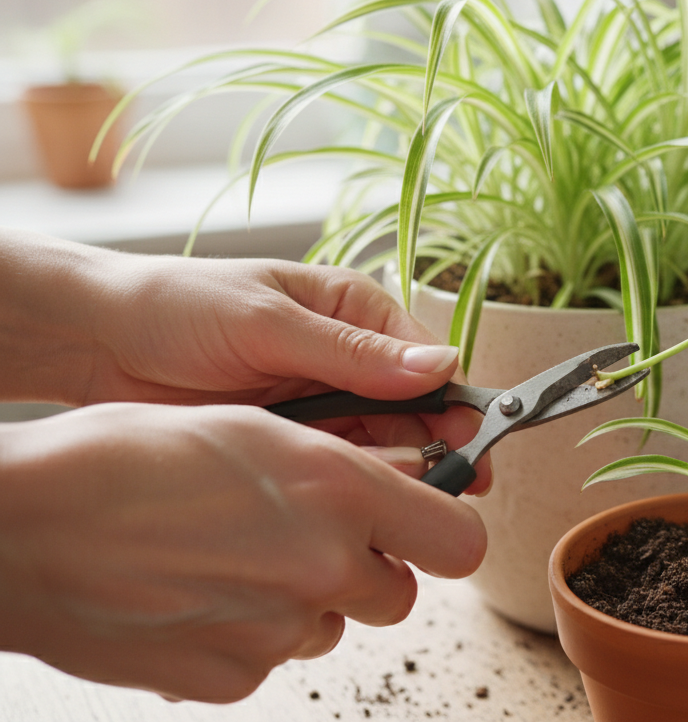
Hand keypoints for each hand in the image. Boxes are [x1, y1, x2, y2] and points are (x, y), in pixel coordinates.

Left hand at [0, 230, 492, 493]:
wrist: (92, 342)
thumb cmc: (176, 308)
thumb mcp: (267, 325)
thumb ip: (353, 353)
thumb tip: (441, 365)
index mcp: (354, 310)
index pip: (426, 359)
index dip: (453, 401)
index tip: (473, 438)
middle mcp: (348, 357)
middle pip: (415, 408)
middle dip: (437, 443)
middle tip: (456, 482)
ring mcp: (321, 402)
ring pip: (383, 443)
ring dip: (398, 468)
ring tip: (409, 497)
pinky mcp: (293, 440)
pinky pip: (339, 464)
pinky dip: (354, 482)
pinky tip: (362, 500)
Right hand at [0, 403, 486, 702]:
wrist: (24, 530)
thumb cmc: (126, 459)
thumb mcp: (254, 427)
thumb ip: (344, 465)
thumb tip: (404, 482)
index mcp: (340, 491)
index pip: (458, 539)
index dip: (444, 531)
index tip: (426, 523)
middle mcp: (325, 566)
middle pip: (399, 593)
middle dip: (367, 569)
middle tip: (309, 537)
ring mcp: (279, 632)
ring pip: (333, 625)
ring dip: (304, 599)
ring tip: (232, 557)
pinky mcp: (234, 679)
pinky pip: (272, 659)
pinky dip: (249, 634)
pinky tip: (197, 594)